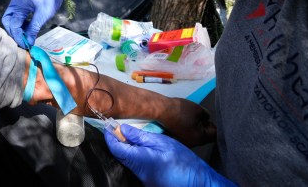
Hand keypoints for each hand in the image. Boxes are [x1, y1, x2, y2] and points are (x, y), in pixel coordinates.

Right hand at [2, 0, 80, 46]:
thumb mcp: (44, 13)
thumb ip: (34, 27)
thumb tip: (28, 41)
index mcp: (18, 2)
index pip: (13, 23)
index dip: (18, 35)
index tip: (25, 45)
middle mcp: (15, 1)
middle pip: (8, 21)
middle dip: (15, 32)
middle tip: (24, 41)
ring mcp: (18, 1)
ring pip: (13, 19)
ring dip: (19, 29)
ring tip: (28, 37)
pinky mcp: (23, 3)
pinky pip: (18, 16)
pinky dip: (22, 24)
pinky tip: (29, 29)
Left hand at [105, 124, 235, 186]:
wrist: (198, 183)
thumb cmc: (183, 162)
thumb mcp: (162, 142)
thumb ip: (140, 136)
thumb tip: (123, 129)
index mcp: (139, 160)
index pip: (116, 148)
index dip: (110, 136)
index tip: (109, 126)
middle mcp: (138, 173)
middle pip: (120, 155)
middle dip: (117, 142)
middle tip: (119, 129)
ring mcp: (143, 180)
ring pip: (128, 162)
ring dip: (127, 149)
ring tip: (132, 137)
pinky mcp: (149, 182)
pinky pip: (136, 168)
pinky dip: (135, 157)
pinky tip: (143, 149)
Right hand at [158, 98, 216, 147]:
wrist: (163, 110)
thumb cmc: (182, 110)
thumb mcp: (199, 110)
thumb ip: (207, 116)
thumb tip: (206, 120)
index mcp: (200, 138)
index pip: (214, 134)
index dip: (213, 124)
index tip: (207, 117)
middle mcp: (193, 144)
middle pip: (206, 137)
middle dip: (205, 127)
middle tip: (200, 117)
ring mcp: (185, 142)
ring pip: (197, 136)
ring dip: (197, 128)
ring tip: (192, 118)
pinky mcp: (179, 139)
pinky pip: (189, 135)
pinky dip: (190, 129)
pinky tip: (186, 121)